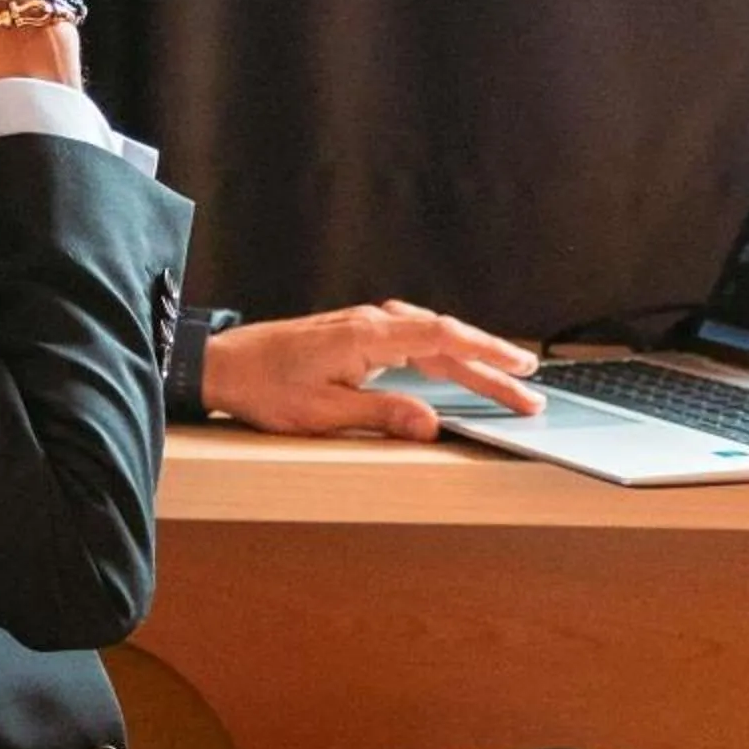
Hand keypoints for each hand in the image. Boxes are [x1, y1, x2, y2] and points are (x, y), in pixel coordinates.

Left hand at [200, 302, 545, 439]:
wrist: (220, 365)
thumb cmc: (263, 388)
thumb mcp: (323, 413)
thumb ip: (381, 416)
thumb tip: (432, 425)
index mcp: (366, 336)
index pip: (443, 338)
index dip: (487, 354)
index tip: (521, 371)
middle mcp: (368, 323)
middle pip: (444, 340)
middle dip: (489, 367)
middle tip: (527, 395)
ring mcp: (361, 324)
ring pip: (429, 336)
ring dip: (467, 358)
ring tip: (502, 379)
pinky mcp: (352, 333)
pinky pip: (409, 337)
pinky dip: (438, 351)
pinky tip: (449, 363)